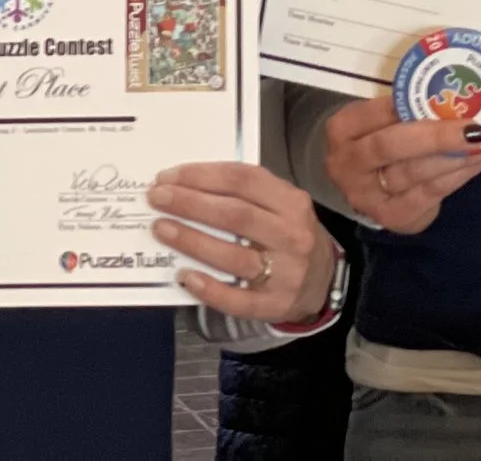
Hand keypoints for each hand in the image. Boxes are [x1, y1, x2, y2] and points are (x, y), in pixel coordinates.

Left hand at [149, 161, 335, 323]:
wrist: (323, 281)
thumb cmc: (289, 235)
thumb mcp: (281, 205)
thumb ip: (245, 193)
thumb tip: (186, 184)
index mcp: (291, 202)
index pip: (243, 179)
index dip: (202, 175)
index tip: (168, 176)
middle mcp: (291, 235)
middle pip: (235, 215)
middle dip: (190, 203)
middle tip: (157, 198)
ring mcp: (285, 273)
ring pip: (234, 255)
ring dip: (192, 240)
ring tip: (161, 228)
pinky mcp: (274, 305)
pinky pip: (237, 299)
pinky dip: (209, 288)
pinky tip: (184, 276)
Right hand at [320, 93, 480, 234]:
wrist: (364, 187)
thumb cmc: (377, 140)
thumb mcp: (378, 120)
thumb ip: (405, 108)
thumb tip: (457, 91)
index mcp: (343, 129)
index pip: (378, 112)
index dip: (413, 103)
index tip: (449, 94)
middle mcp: (347, 164)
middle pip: (392, 146)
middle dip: (437, 136)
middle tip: (475, 127)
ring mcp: (368, 196)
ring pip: (415, 173)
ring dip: (456, 157)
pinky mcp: (393, 217)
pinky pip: (431, 193)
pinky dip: (460, 175)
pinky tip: (480, 160)